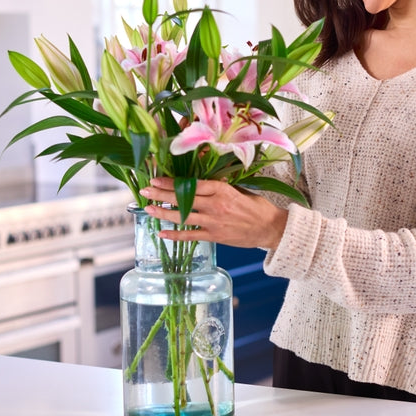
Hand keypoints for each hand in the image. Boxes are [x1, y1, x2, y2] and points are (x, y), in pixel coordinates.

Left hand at [140, 178, 287, 249]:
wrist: (271, 228)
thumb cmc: (257, 206)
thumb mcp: (240, 189)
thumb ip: (219, 185)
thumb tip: (201, 179)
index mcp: (222, 189)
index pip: (192, 183)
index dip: (172, 182)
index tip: (157, 178)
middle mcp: (216, 205)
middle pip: (183, 198)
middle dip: (161, 194)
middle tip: (145, 190)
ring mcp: (214, 222)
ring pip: (183, 216)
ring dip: (163, 213)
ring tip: (148, 209)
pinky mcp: (215, 236)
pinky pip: (191, 236)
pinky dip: (175, 235)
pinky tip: (161, 233)